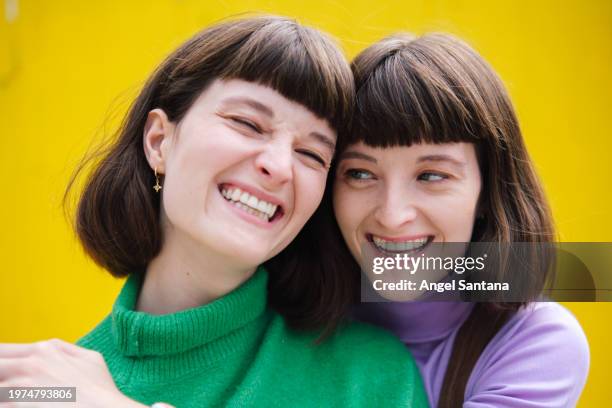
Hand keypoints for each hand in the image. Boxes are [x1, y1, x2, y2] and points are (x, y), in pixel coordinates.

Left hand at [0, 338, 146, 407]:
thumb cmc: (101, 391)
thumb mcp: (91, 358)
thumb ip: (65, 348)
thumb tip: (48, 346)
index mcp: (44, 350)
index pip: (1, 350)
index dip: (1, 361)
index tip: (3, 371)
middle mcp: (29, 364)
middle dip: (1, 375)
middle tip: (8, 388)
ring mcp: (22, 387)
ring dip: (4, 393)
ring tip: (22, 398)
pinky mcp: (18, 405)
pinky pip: (2, 404)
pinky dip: (8, 404)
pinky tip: (22, 406)